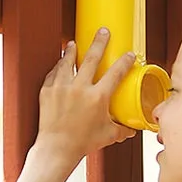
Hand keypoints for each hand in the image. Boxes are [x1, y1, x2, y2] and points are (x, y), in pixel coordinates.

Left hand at [35, 28, 136, 163]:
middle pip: (92, 58)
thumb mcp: (108, 135)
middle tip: (103, 31)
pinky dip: (58, 67)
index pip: (116, 72)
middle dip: (100, 42)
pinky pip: (54, 73)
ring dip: (72, 51)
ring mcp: (62, 88)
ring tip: (74, 43)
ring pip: (68, 62)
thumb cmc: (83, 143)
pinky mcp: (47, 91)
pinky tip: (60, 64)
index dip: (125, 61)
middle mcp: (80, 89)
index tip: (129, 54)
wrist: (56, 149)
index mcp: (98, 97)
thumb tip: (133, 128)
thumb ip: (123, 129)